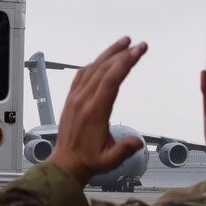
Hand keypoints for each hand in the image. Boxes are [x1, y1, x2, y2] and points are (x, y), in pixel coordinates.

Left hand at [48, 37, 147, 185]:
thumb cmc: (88, 160)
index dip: (125, 63)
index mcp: (94, 112)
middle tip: (139, 45)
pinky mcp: (72, 98)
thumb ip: (124, 151)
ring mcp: (76, 98)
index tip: (138, 51)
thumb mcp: (109, 161)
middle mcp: (83, 101)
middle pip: (103, 69)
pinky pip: (82, 74)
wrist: (66, 163)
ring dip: (109, 54)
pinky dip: (95, 63)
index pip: (111, 80)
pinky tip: (104, 58)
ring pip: (92, 68)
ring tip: (124, 43)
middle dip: (123, 54)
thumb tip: (137, 142)